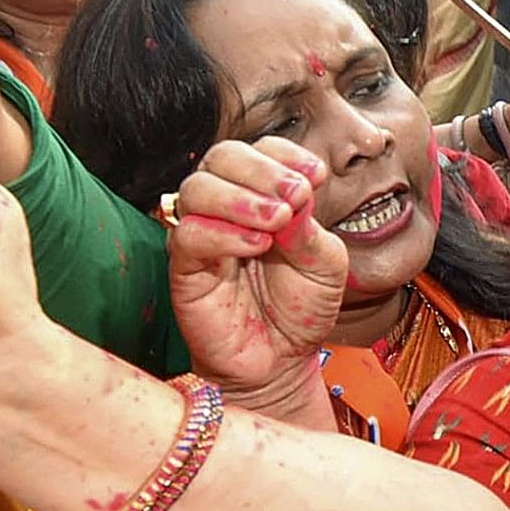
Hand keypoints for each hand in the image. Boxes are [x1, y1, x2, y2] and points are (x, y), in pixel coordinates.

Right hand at [164, 138, 349, 416]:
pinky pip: (187, 234)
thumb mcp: (325, 264)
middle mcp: (225, 207)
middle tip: (297, 196)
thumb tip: (296, 196)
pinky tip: (257, 245)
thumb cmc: (301, 307)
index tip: (316, 176)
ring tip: (277, 221)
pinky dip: (223, 232)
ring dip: (241, 198)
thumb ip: (311, 228)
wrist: (281, 360)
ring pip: (197, 187)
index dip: (286, 154)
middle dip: (263, 169)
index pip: (261, 150)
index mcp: (262, 195)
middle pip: (222, 156)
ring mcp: (201, 235)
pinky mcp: (184, 269)